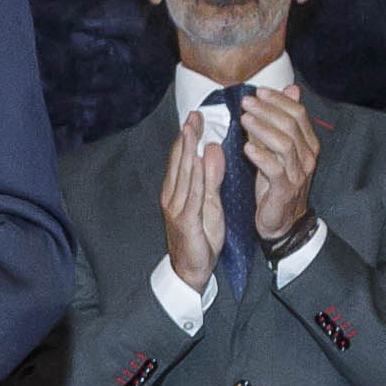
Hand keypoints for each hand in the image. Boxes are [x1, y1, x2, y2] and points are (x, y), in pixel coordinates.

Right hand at [160, 118, 225, 292]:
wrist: (190, 270)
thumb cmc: (200, 238)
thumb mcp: (210, 203)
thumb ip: (211, 177)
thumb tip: (212, 149)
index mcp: (177, 191)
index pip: (182, 159)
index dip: (187, 137)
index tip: (195, 116)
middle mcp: (173, 196)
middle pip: (180, 162)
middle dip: (186, 137)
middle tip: (193, 115)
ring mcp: (176, 208)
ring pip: (184, 175)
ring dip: (187, 151)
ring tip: (192, 131)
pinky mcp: (186, 221)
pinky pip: (192, 195)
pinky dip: (195, 177)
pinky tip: (199, 162)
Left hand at [241, 85, 321, 241]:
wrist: (282, 221)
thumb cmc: (276, 183)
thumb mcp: (278, 149)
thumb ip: (282, 121)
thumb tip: (290, 89)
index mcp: (308, 144)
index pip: (298, 114)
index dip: (279, 100)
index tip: (259, 91)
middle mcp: (307, 157)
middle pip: (291, 125)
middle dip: (267, 110)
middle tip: (247, 102)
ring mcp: (298, 173)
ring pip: (284, 144)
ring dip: (262, 129)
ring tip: (244, 119)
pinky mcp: (285, 189)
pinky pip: (275, 169)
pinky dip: (261, 156)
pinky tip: (246, 147)